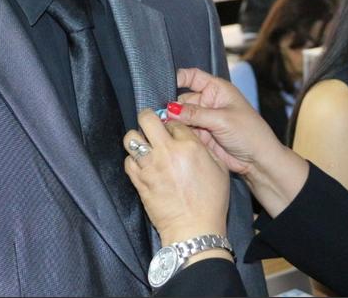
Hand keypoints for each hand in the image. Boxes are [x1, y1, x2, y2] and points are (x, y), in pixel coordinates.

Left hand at [124, 109, 228, 245]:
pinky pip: (127, 161)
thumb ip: (205, 148)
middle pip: (146, 119)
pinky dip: (133, 160)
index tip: (174, 132)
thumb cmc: (211, 201)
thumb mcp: (220, 169)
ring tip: (144, 145)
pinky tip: (142, 164)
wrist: (194, 229)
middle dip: (148, 118)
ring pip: (131, 138)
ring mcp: (150, 166)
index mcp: (189, 146)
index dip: (173, 125)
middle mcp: (166, 151)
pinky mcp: (139, 181)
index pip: (174, 121)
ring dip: (137, 138)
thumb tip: (192, 138)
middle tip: (151, 125)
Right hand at [170, 68, 308, 215]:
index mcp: (217, 89)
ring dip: (173, 122)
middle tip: (163, 116)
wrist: (258, 160)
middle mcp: (208, 102)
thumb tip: (170, 109)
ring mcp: (204, 119)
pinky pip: (183, 131)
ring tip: (167, 127)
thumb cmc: (250, 133)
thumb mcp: (222, 119)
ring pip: (180, 117)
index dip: (178, 77)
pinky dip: (178, 133)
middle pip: (182, 99)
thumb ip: (195, 113)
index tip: (162, 84)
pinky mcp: (201, 135)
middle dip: (172, 106)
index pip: (192, 76)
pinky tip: (172, 136)